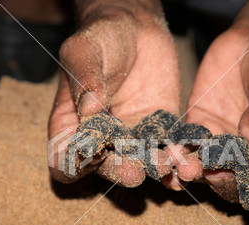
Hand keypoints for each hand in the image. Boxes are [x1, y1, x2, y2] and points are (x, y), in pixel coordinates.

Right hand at [49, 8, 179, 185]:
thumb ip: (83, 79)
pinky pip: (167, 147)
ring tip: (163, 165)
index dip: (73, 165)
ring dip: (150, 168)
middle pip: (104, 167)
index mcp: (70, 126)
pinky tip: (184, 157)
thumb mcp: (83, 51)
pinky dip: (176, 154)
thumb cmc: (100, 38)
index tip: (89, 155)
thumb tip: (89, 109)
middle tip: (133, 172)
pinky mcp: (159, 130)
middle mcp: (100, 139)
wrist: (135, 28)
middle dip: (118, 171)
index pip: (64, 159)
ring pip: (139, 162)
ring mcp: (131, 137)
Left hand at [168, 27, 248, 202]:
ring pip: (208, 168)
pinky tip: (168, 152)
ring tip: (182, 167)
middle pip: (238, 182)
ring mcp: (224, 143)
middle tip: (208, 173)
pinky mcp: (201, 128)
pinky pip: (188, 146)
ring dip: (195, 171)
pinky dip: (178, 152)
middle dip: (222, 182)